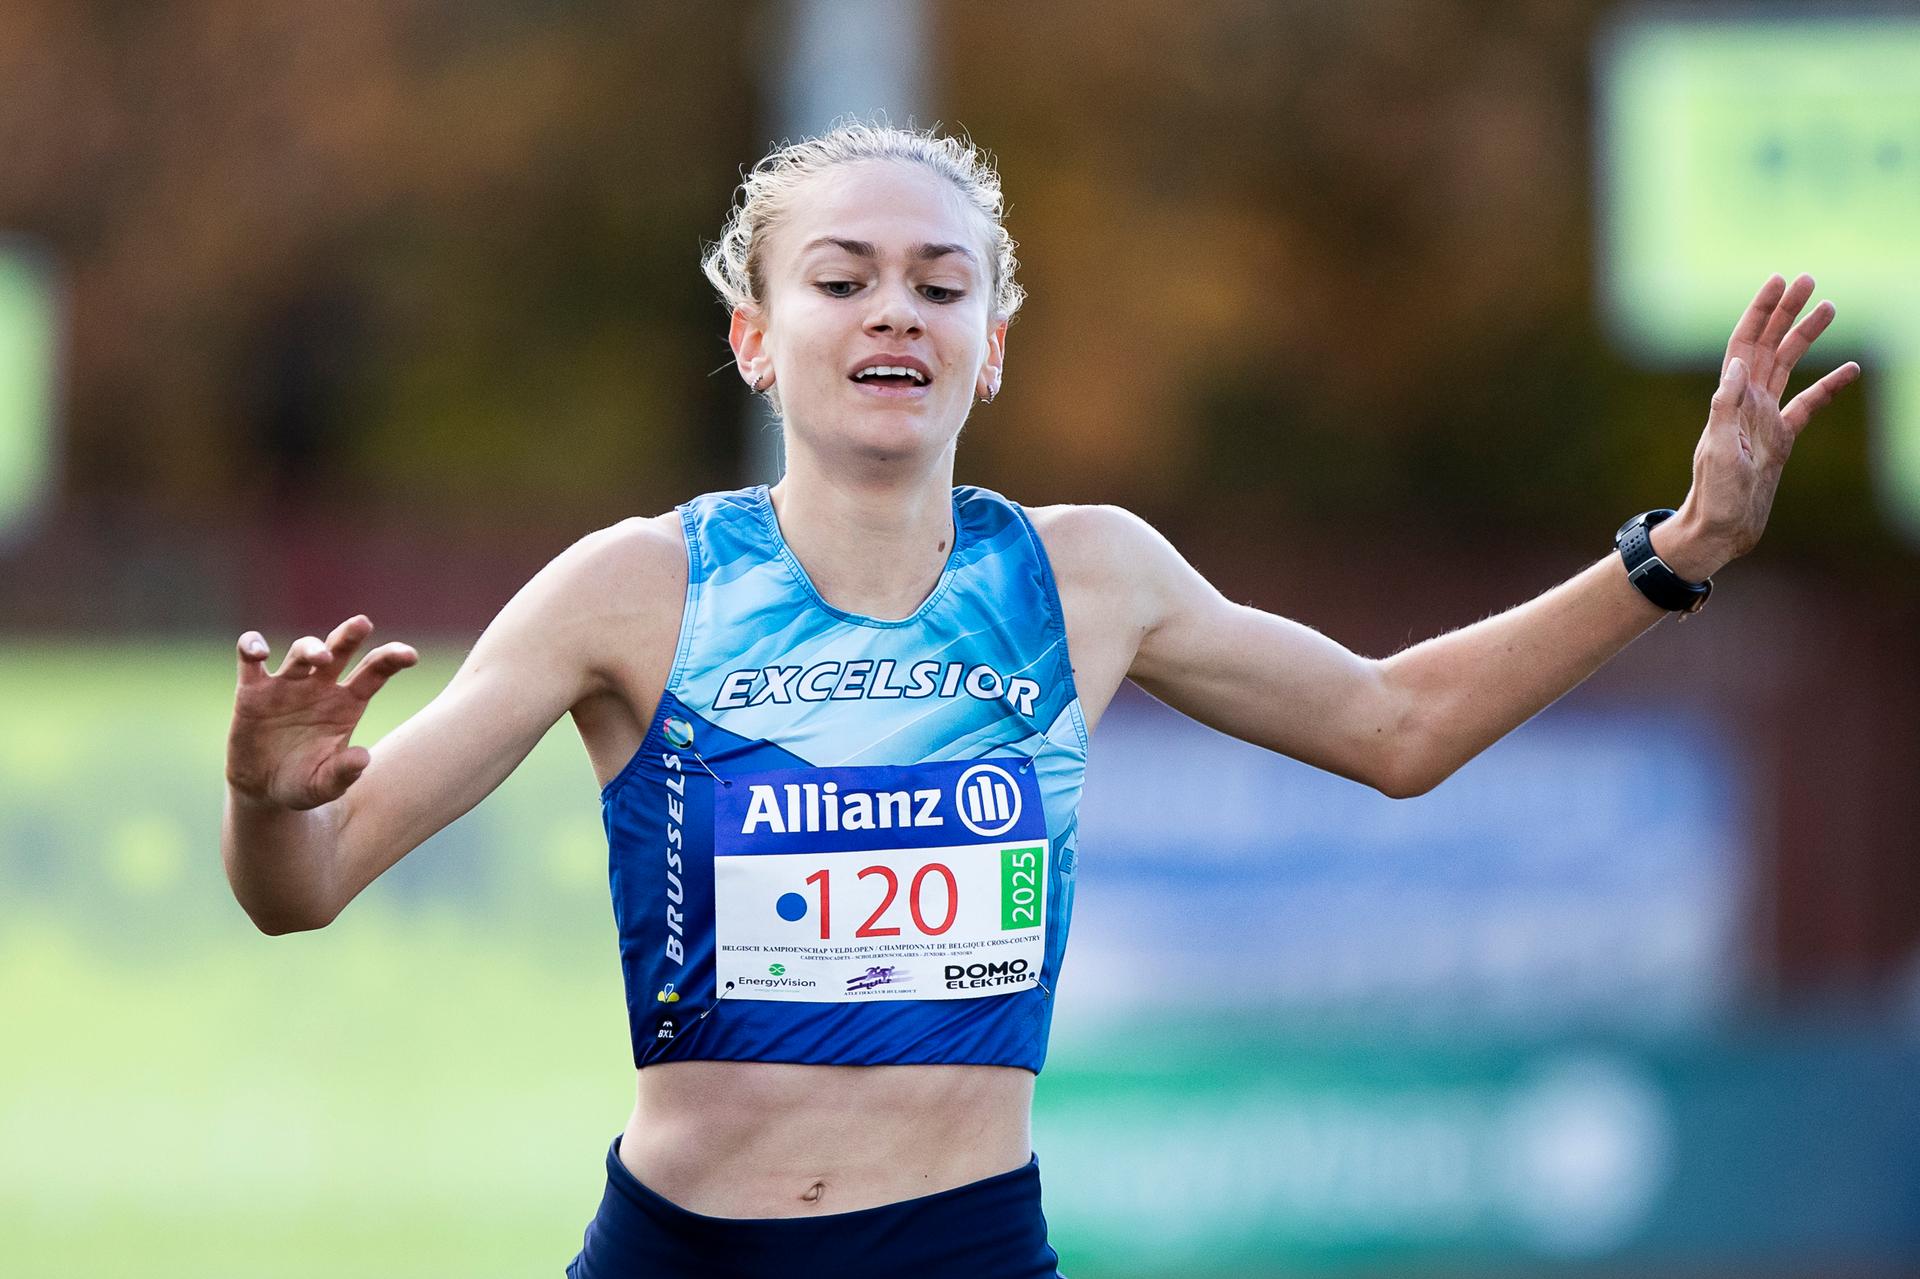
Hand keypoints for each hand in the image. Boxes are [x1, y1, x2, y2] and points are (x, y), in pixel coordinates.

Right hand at [226, 616, 417, 810]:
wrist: (263, 790)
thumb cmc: (303, 783)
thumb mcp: (324, 786)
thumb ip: (343, 773)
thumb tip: (363, 758)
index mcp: (348, 703)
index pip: (374, 672)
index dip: (392, 659)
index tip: (411, 656)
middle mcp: (321, 686)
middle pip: (340, 650)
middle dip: (350, 634)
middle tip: (363, 623)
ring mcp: (288, 684)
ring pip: (302, 651)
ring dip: (311, 647)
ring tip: (320, 657)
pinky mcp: (253, 690)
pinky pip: (250, 659)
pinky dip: (251, 646)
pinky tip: (258, 651)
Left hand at [1660, 273, 1860, 578]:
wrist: (1721, 529)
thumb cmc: (1715, 495)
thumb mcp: (1716, 449)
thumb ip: (1725, 407)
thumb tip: (1739, 365)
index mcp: (1731, 400)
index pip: (1745, 344)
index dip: (1759, 312)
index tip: (1777, 282)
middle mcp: (1747, 403)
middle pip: (1768, 346)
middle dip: (1786, 312)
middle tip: (1809, 279)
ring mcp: (1765, 419)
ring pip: (1788, 366)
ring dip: (1805, 336)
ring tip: (1830, 307)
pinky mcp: (1781, 439)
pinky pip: (1809, 405)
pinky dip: (1829, 385)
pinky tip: (1850, 368)